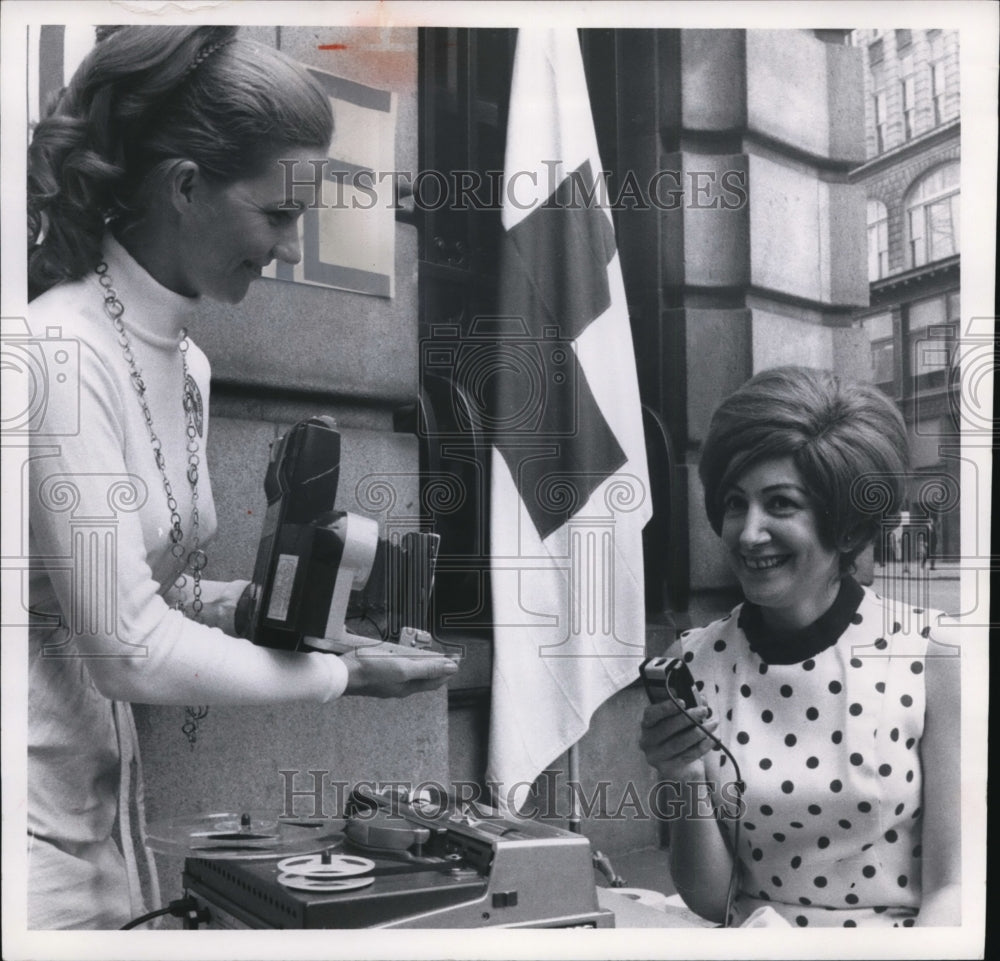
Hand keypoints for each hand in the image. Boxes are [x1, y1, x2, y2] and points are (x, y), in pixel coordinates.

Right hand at [341, 643, 457, 697]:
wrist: (342, 674)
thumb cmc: (370, 672)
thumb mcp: (403, 668)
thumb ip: (427, 668)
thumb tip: (451, 668)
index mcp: (408, 687)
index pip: (435, 680)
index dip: (448, 670)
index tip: (457, 658)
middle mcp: (399, 686)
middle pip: (424, 676)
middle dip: (435, 664)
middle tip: (444, 653)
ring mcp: (388, 681)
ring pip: (410, 671)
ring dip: (419, 660)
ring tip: (425, 650)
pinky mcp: (378, 674)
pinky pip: (397, 666)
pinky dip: (404, 658)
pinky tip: (401, 651)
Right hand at [639, 695, 717, 780]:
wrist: (681, 768)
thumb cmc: (680, 737)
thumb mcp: (682, 721)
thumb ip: (689, 707)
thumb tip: (701, 698)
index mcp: (647, 725)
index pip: (651, 714)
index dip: (665, 707)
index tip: (682, 701)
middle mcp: (647, 741)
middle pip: (667, 728)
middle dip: (688, 717)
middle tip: (704, 710)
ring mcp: (656, 756)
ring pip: (679, 742)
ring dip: (699, 732)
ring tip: (714, 724)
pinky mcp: (668, 768)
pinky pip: (688, 755)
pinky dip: (703, 746)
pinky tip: (714, 739)